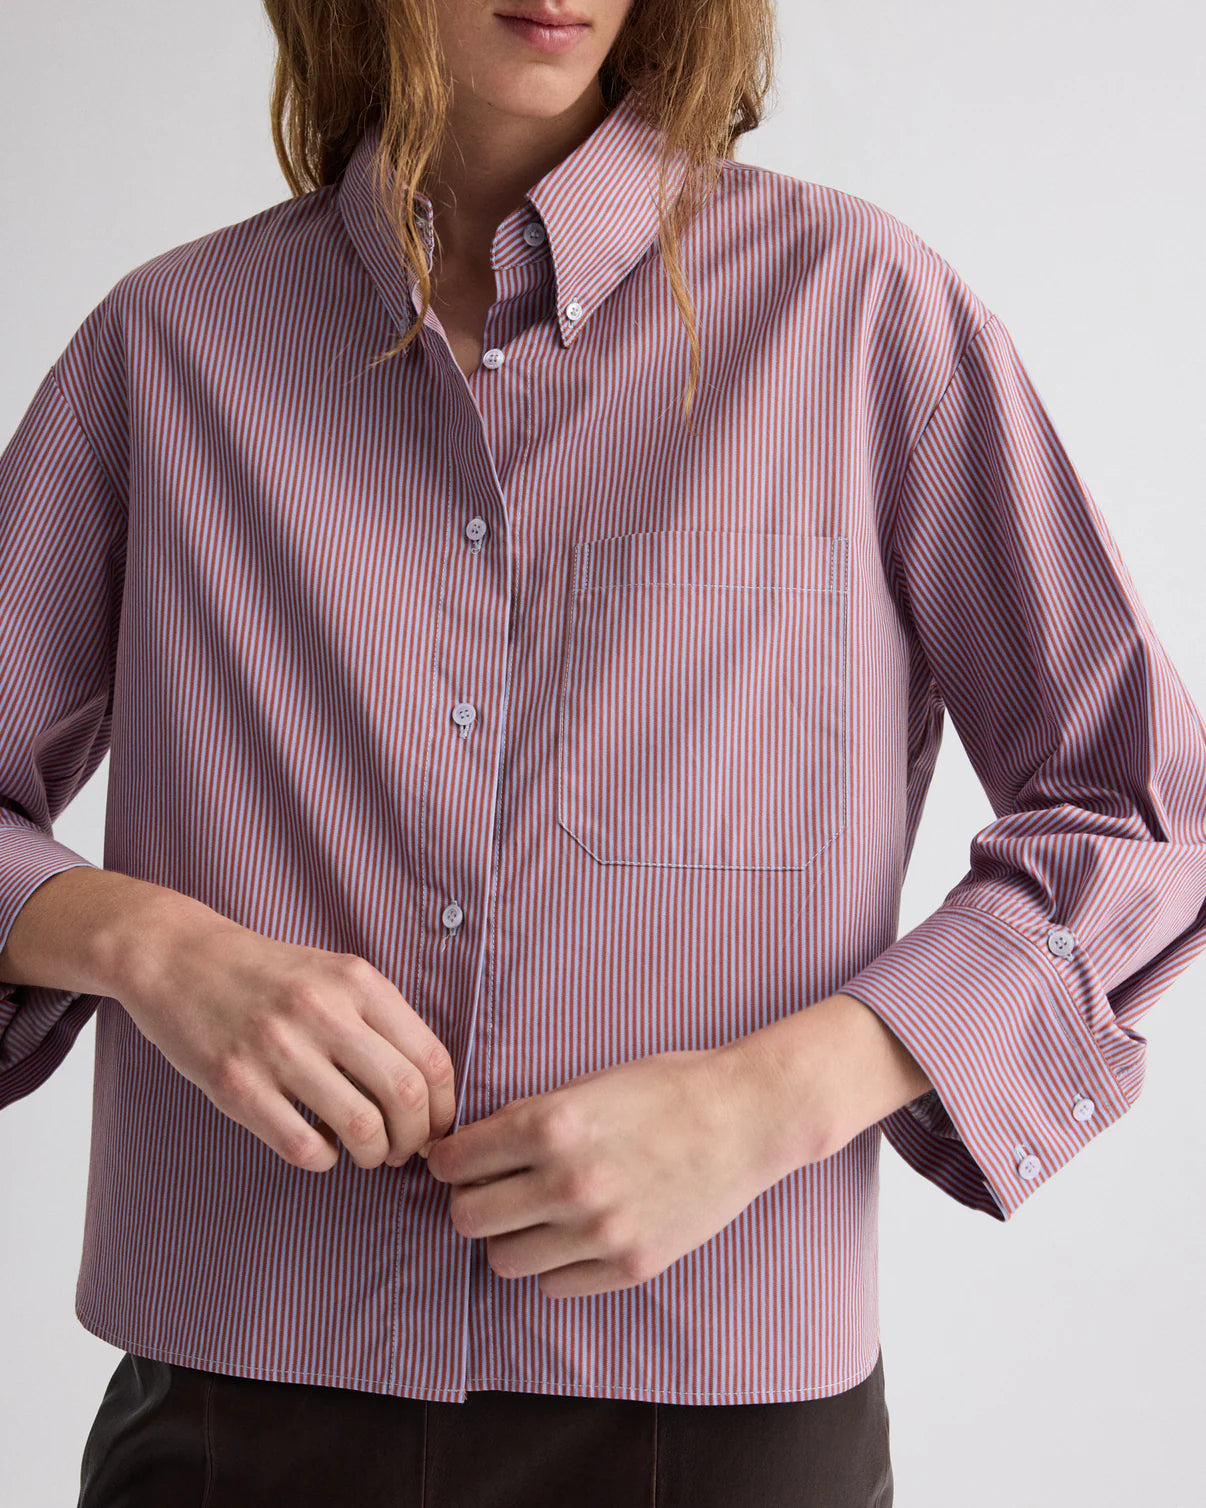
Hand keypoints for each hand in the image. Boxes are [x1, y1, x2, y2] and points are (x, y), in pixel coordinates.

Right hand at [115, 899, 455, 1171]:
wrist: (178, 959)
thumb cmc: (268, 976)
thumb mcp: (335, 975)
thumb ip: (382, 1021)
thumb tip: (430, 1094)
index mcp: (357, 982)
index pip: (431, 1058)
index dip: (445, 1107)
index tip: (437, 1127)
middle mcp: (322, 1011)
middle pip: (405, 1096)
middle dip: (416, 1138)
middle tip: (404, 1149)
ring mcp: (277, 1048)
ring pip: (360, 1126)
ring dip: (373, 1154)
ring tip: (366, 1152)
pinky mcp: (236, 1084)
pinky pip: (302, 1146)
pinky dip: (323, 1160)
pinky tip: (319, 1147)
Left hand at [422, 1039, 822, 1298]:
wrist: (747, 1117)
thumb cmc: (667, 1088)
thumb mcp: (588, 1085)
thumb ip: (529, 1117)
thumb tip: (473, 1147)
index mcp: (551, 1124)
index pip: (456, 1163)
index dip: (447, 1161)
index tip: (454, 1162)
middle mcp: (568, 1182)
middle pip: (468, 1218)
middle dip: (470, 1200)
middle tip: (489, 1189)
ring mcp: (600, 1231)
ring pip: (504, 1260)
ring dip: (509, 1236)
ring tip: (533, 1214)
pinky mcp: (629, 1266)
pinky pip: (554, 1283)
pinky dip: (554, 1261)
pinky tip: (575, 1233)